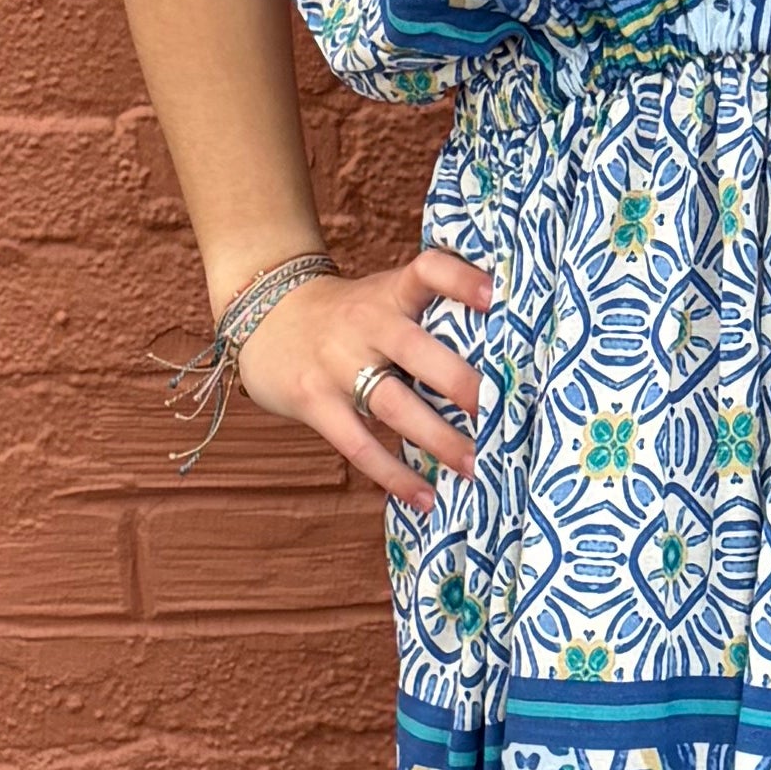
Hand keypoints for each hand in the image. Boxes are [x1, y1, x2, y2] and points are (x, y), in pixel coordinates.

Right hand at [239, 248, 496, 515]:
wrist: (264, 313)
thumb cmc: (347, 315)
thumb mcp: (383, 296)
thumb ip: (428, 317)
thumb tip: (506, 357)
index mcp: (390, 292)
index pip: (427, 271)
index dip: (459, 279)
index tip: (494, 295)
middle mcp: (366, 324)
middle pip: (417, 349)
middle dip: (460, 381)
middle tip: (502, 410)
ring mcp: (337, 364)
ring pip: (393, 404)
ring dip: (438, 438)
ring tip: (476, 466)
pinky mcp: (314, 401)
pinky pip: (358, 445)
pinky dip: (394, 475)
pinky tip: (426, 499)